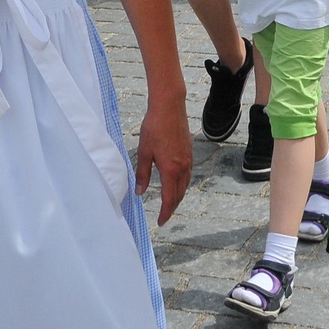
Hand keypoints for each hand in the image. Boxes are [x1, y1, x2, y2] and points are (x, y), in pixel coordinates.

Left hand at [134, 95, 191, 225]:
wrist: (169, 107)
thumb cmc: (154, 127)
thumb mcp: (143, 152)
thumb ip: (142, 174)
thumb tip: (139, 192)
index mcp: (171, 169)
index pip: (170, 199)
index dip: (165, 213)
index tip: (160, 222)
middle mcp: (183, 167)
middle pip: (180, 194)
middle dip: (172, 207)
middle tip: (163, 215)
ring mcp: (188, 159)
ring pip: (185, 184)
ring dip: (177, 196)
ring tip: (168, 202)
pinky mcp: (189, 152)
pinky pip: (188, 174)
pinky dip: (182, 184)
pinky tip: (175, 182)